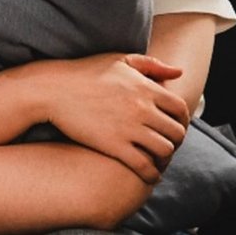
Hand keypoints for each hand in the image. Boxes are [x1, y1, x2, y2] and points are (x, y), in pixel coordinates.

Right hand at [36, 53, 189, 183]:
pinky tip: (149, 175)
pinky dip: (151, 174)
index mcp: (145, 87)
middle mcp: (142, 107)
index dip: (183, 121)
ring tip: (158, 160)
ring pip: (164, 150)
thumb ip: (151, 65)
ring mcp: (129, 127)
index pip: (180, 108)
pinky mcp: (114, 145)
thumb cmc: (84, 72)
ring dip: (165, 158)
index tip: (175, 126)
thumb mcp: (119, 60)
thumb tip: (179, 72)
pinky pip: (143, 165)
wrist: (52, 90)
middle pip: (176, 132)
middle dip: (176, 141)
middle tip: (167, 145)